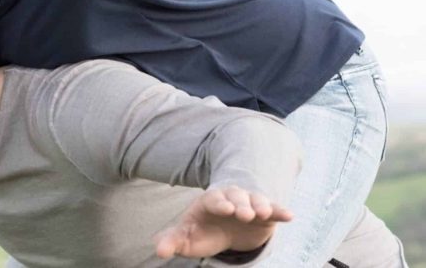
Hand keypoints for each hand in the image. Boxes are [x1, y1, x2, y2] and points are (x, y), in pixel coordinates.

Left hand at [154, 185, 291, 259]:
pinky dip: (280, 211)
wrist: (223, 228)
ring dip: (259, 205)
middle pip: (236, 196)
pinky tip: (289, 216)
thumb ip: (172, 241)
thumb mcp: (186, 236)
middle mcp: (231, 198)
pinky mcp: (265, 214)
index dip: (220, 203)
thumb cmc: (202, 231)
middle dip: (240, 204)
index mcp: (210, 201)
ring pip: (255, 200)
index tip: (226, 209)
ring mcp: (249, 204)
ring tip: (263, 213)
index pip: (215, 199)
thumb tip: (159, 250)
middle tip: (244, 213)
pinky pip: (273, 209)